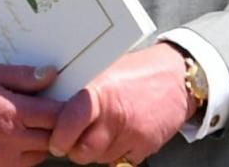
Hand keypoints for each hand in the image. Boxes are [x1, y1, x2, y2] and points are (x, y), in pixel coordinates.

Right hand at [0, 63, 60, 166]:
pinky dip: (27, 154)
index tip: (67, 101)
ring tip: (28, 125)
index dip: (68, 109)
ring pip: (43, 154)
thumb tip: (51, 74)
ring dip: (43, 141)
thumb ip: (21, 76)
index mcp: (12, 113)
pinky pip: (26, 165)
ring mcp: (7, 162)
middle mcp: (14, 141)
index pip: (58, 115)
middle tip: (49, 113)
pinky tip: (15, 140)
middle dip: (58, 126)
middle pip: (57, 138)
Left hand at [48, 43, 193, 164]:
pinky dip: (115, 153)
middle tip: (72, 140)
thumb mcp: (103, 70)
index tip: (55, 141)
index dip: (59, 137)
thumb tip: (51, 103)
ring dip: (95, 151)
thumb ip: (80, 89)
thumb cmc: (136, 71)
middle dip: (75, 149)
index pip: (71, 121)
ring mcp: (132, 133)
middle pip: (83, 150)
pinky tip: (117, 136)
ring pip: (101, 158)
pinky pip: (121, 160)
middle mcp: (116, 114)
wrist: (177, 77)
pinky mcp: (146, 146)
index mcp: (100, 92)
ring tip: (99, 132)